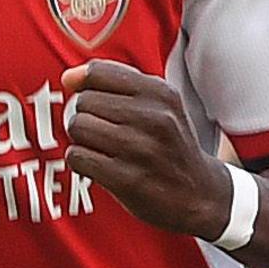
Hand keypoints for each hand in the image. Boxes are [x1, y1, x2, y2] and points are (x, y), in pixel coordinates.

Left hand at [62, 60, 235, 241]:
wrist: (199, 194)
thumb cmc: (170, 145)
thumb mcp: (160, 105)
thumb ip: (116, 84)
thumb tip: (68, 78)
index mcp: (161, 93)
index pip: (98, 73)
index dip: (85, 87)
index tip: (93, 101)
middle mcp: (153, 117)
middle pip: (84, 101)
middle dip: (86, 116)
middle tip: (105, 132)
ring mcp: (140, 149)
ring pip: (78, 127)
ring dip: (82, 140)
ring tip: (102, 148)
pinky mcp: (127, 179)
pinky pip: (78, 157)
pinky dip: (82, 162)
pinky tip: (100, 166)